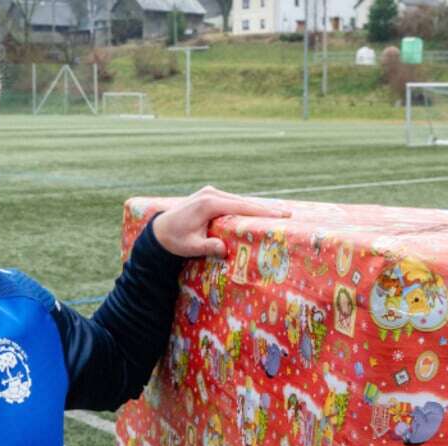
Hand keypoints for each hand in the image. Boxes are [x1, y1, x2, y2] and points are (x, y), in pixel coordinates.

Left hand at [151, 186, 289, 258]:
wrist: (160, 230)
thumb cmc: (174, 240)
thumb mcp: (190, 247)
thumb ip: (207, 247)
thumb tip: (224, 250)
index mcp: (208, 204)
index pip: (241, 207)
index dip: (261, 212)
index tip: (280, 216)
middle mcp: (211, 194)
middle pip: (244, 202)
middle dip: (265, 209)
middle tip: (287, 215)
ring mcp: (211, 193)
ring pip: (240, 201)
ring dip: (257, 208)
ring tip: (278, 215)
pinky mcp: (211, 196)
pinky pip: (233, 202)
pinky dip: (246, 207)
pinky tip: (260, 213)